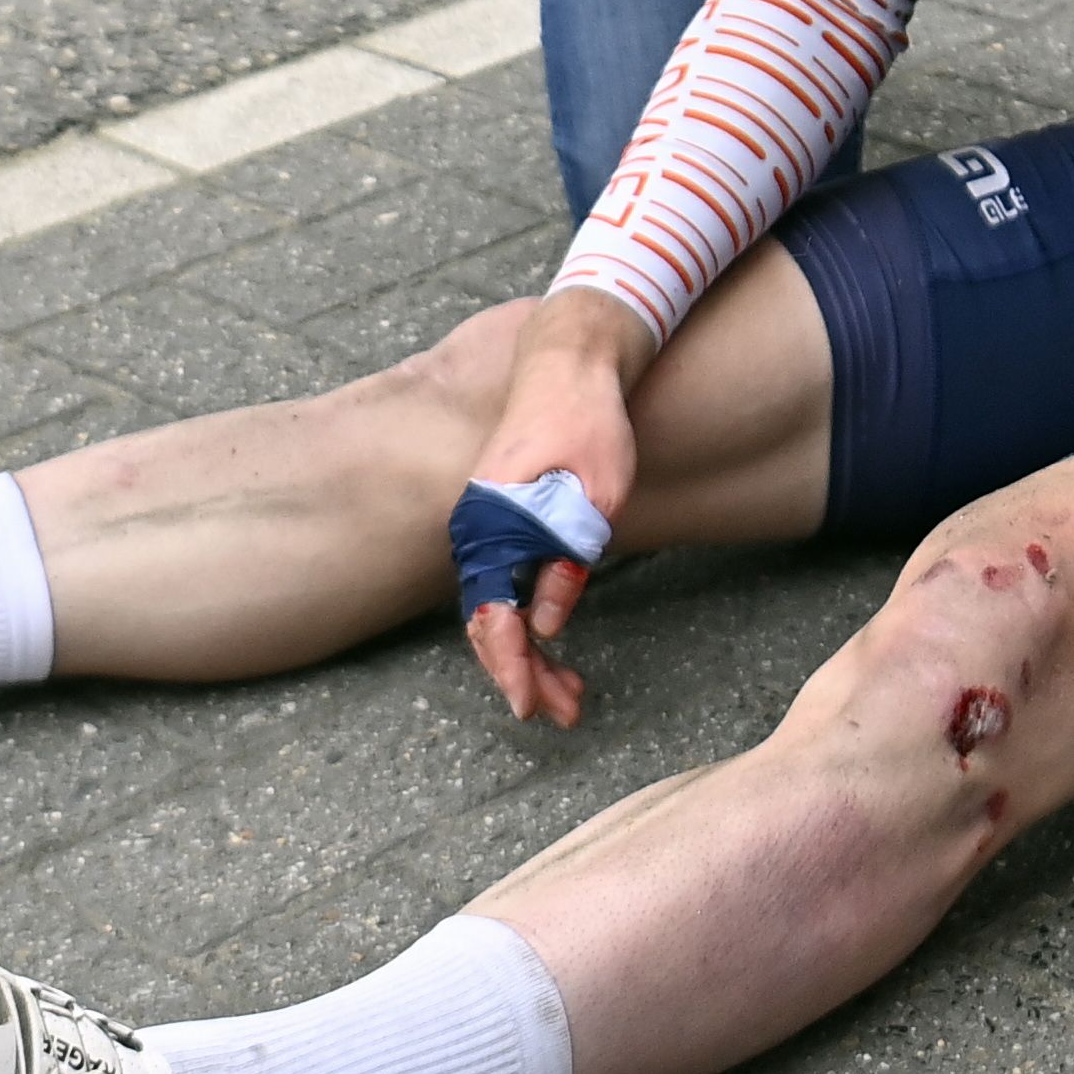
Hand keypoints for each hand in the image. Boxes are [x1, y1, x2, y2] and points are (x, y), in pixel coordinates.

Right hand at [459, 291, 654, 727]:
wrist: (568, 361)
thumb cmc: (588, 421)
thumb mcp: (597, 495)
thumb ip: (568, 560)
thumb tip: (548, 624)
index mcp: (493, 525)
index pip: (492, 616)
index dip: (512, 669)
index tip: (529, 708)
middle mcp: (477, 530)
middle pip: (489, 623)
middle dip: (524, 675)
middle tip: (565, 713)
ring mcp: (485, 527)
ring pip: (498, 608)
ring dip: (528, 654)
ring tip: (568, 694)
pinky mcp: (501, 522)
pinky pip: (505, 584)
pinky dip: (528, 621)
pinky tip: (554, 644)